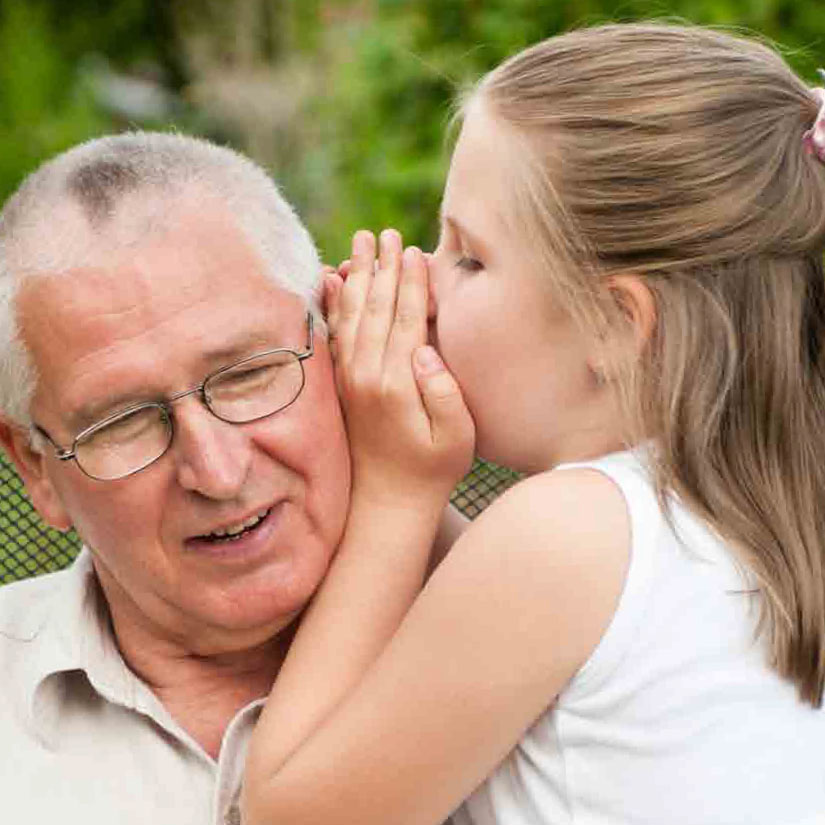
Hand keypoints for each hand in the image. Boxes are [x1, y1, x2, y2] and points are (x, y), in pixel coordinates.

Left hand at [325, 229, 474, 505]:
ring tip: (359, 244)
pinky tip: (330, 282)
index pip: (404, 318)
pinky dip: (331, 305)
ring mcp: (349, 379)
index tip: (413, 249)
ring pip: (350, 315)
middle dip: (381, 267)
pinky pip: (333, 334)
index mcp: (397, 382)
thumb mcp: (456, 438)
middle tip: (384, 233)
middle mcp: (366, 375)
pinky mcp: (341, 385)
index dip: (410, 282)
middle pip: (375, 307)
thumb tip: (425, 349)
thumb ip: (444, 392)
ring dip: (356, 276)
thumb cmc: (431, 470)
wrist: (385, 503)